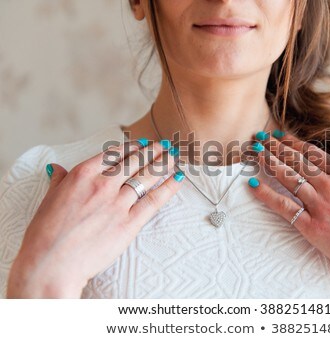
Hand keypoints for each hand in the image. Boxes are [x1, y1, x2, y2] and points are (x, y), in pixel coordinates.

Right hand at [7, 139, 183, 297]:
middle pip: (134, 161)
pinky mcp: (129, 223)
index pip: (113, 154)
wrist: (51, 264)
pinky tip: (177, 178)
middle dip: (151, 151)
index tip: (141, 144)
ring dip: (162, 163)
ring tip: (172, 156)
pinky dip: (168, 188)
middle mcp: (102, 184)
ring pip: (146, 176)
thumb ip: (59, 181)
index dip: (131, 147)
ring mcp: (117, 203)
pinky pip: (154, 200)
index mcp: (82, 175)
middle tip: (163, 146)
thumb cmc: (46, 234)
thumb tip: (56, 168)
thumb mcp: (49, 199)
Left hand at [248, 132, 329, 297]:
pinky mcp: (312, 226)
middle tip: (260, 140)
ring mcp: (320, 205)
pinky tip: (253, 186)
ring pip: (288, 179)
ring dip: (269, 164)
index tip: (280, 136)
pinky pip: (284, 206)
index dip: (293, 143)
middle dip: (276, 148)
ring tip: (255, 154)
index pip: (313, 153)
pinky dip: (266, 195)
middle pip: (296, 162)